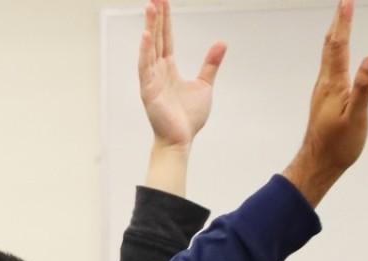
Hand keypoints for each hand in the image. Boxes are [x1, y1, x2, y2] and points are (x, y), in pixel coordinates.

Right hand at [139, 0, 226, 148]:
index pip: (166, 38)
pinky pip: (145, 66)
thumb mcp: (204, 85)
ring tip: (150, 8)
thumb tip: (221, 42)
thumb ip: (210, 64)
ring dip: (150, 27)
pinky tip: (147, 35)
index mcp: (168, 68)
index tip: (162, 2)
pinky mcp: (148, 90)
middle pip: (157, 38)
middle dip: (156, 17)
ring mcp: (151, 79)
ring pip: (150, 47)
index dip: (165, 20)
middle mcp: (157, 70)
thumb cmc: (188, 117)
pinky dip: (145, 50)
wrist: (181, 139)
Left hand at [282, 0, 367, 206]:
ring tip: (340, 21)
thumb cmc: (338, 144)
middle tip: (344, 3)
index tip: (346, 2)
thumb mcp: (356, 116)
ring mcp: (323, 90)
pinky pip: (331, 67)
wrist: (319, 163)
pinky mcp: (326, 98)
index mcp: (333, 84)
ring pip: (329, 56)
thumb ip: (364, 88)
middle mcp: (325, 83)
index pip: (338, 46)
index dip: (343, 23)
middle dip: (338, 23)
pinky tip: (338, 56)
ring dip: (336, 35)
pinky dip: (335, 52)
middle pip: (330, 46)